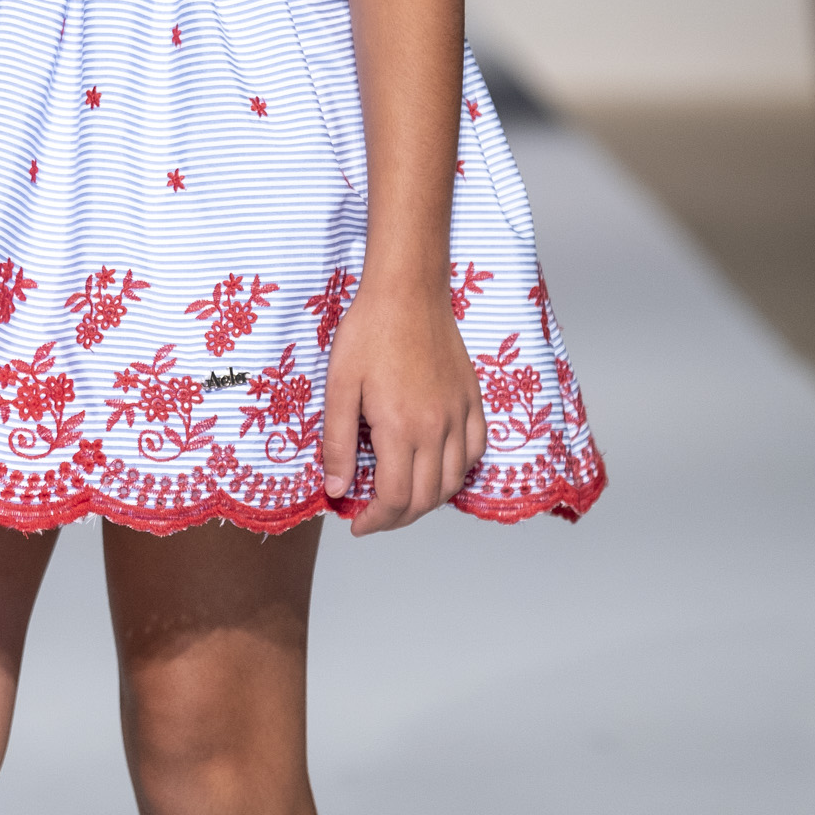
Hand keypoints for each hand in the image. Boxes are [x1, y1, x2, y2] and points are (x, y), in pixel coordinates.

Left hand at [322, 279, 486, 535]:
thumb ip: (338, 442)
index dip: (375, 522)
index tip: (356, 524)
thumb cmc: (368, 332)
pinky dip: (458, 472)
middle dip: (398, 519)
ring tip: (402, 497)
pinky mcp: (473, 400)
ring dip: (428, 500)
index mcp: (401, 428)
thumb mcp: (339, 386)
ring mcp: (460, 415)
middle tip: (374, 515)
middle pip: (426, 499)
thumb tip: (338, 489)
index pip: (396, 499)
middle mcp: (438, 428)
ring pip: (453, 481)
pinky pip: (476, 451)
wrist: (407, 290)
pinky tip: (437, 468)